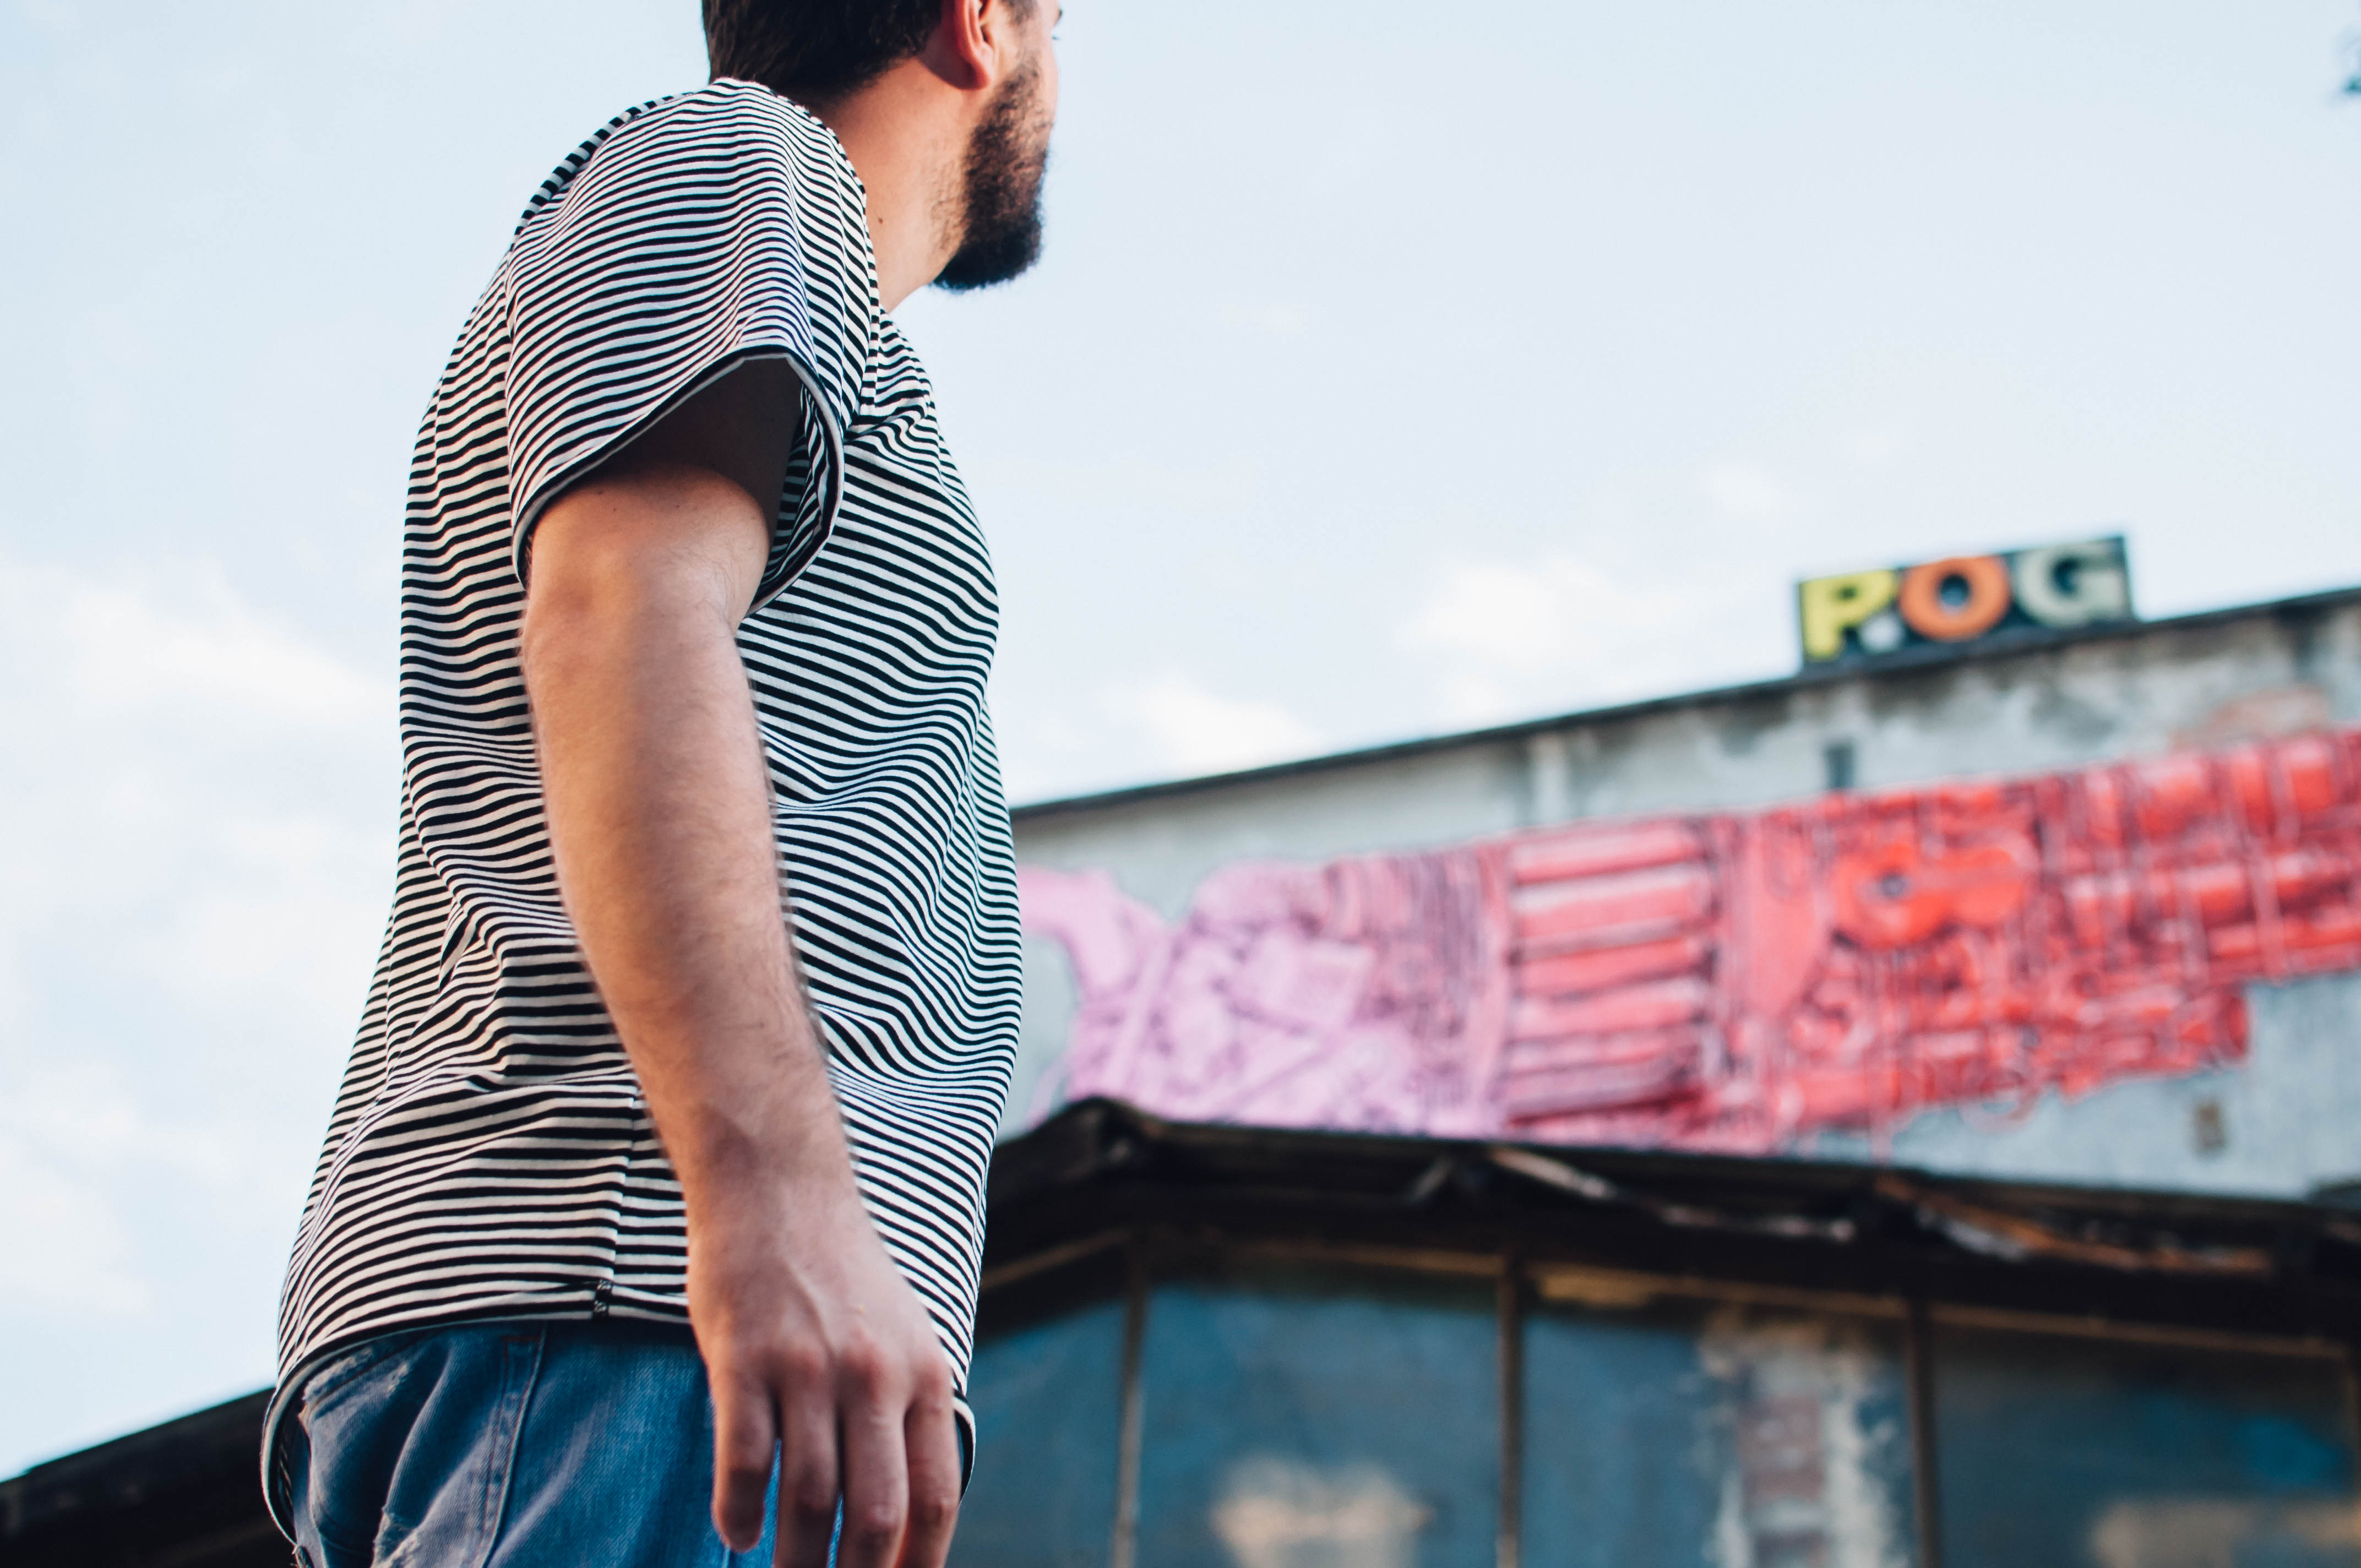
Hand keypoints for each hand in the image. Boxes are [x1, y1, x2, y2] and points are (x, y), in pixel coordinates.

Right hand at [690, 1170, 961, 1567]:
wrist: (779, 1190)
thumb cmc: (842, 1279)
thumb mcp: (905, 1337)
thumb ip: (911, 1415)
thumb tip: (914, 1516)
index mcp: (924, 1375)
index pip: (934, 1500)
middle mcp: (873, 1375)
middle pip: (875, 1514)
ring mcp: (807, 1367)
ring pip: (809, 1498)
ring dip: (794, 1562)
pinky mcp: (744, 1357)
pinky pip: (743, 1457)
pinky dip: (739, 1510)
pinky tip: (736, 1533)